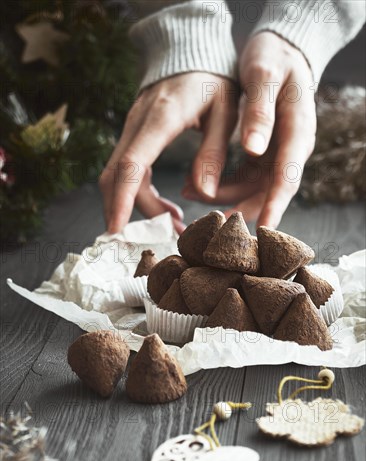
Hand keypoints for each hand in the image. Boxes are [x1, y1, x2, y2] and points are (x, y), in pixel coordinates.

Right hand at [99, 73, 237, 233]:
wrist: (191, 52)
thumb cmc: (213, 79)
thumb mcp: (226, 111)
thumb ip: (213, 151)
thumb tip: (203, 193)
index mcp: (161, 118)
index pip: (131, 165)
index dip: (122, 200)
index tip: (118, 230)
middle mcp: (138, 124)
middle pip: (116, 176)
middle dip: (128, 212)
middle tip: (162, 237)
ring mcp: (132, 129)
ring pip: (117, 176)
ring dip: (137, 207)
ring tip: (173, 225)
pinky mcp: (134, 135)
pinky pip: (127, 171)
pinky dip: (140, 196)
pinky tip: (168, 209)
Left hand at [183, 32, 316, 227]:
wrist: (279, 50)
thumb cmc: (273, 58)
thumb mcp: (263, 76)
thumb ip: (260, 112)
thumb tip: (253, 149)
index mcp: (297, 132)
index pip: (287, 178)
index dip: (274, 206)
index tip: (261, 231)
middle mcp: (290, 150)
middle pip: (268, 192)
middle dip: (238, 210)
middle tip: (208, 224)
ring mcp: (275, 155)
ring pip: (250, 190)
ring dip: (221, 197)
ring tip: (187, 192)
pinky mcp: (261, 156)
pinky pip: (241, 180)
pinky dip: (219, 186)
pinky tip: (193, 185)